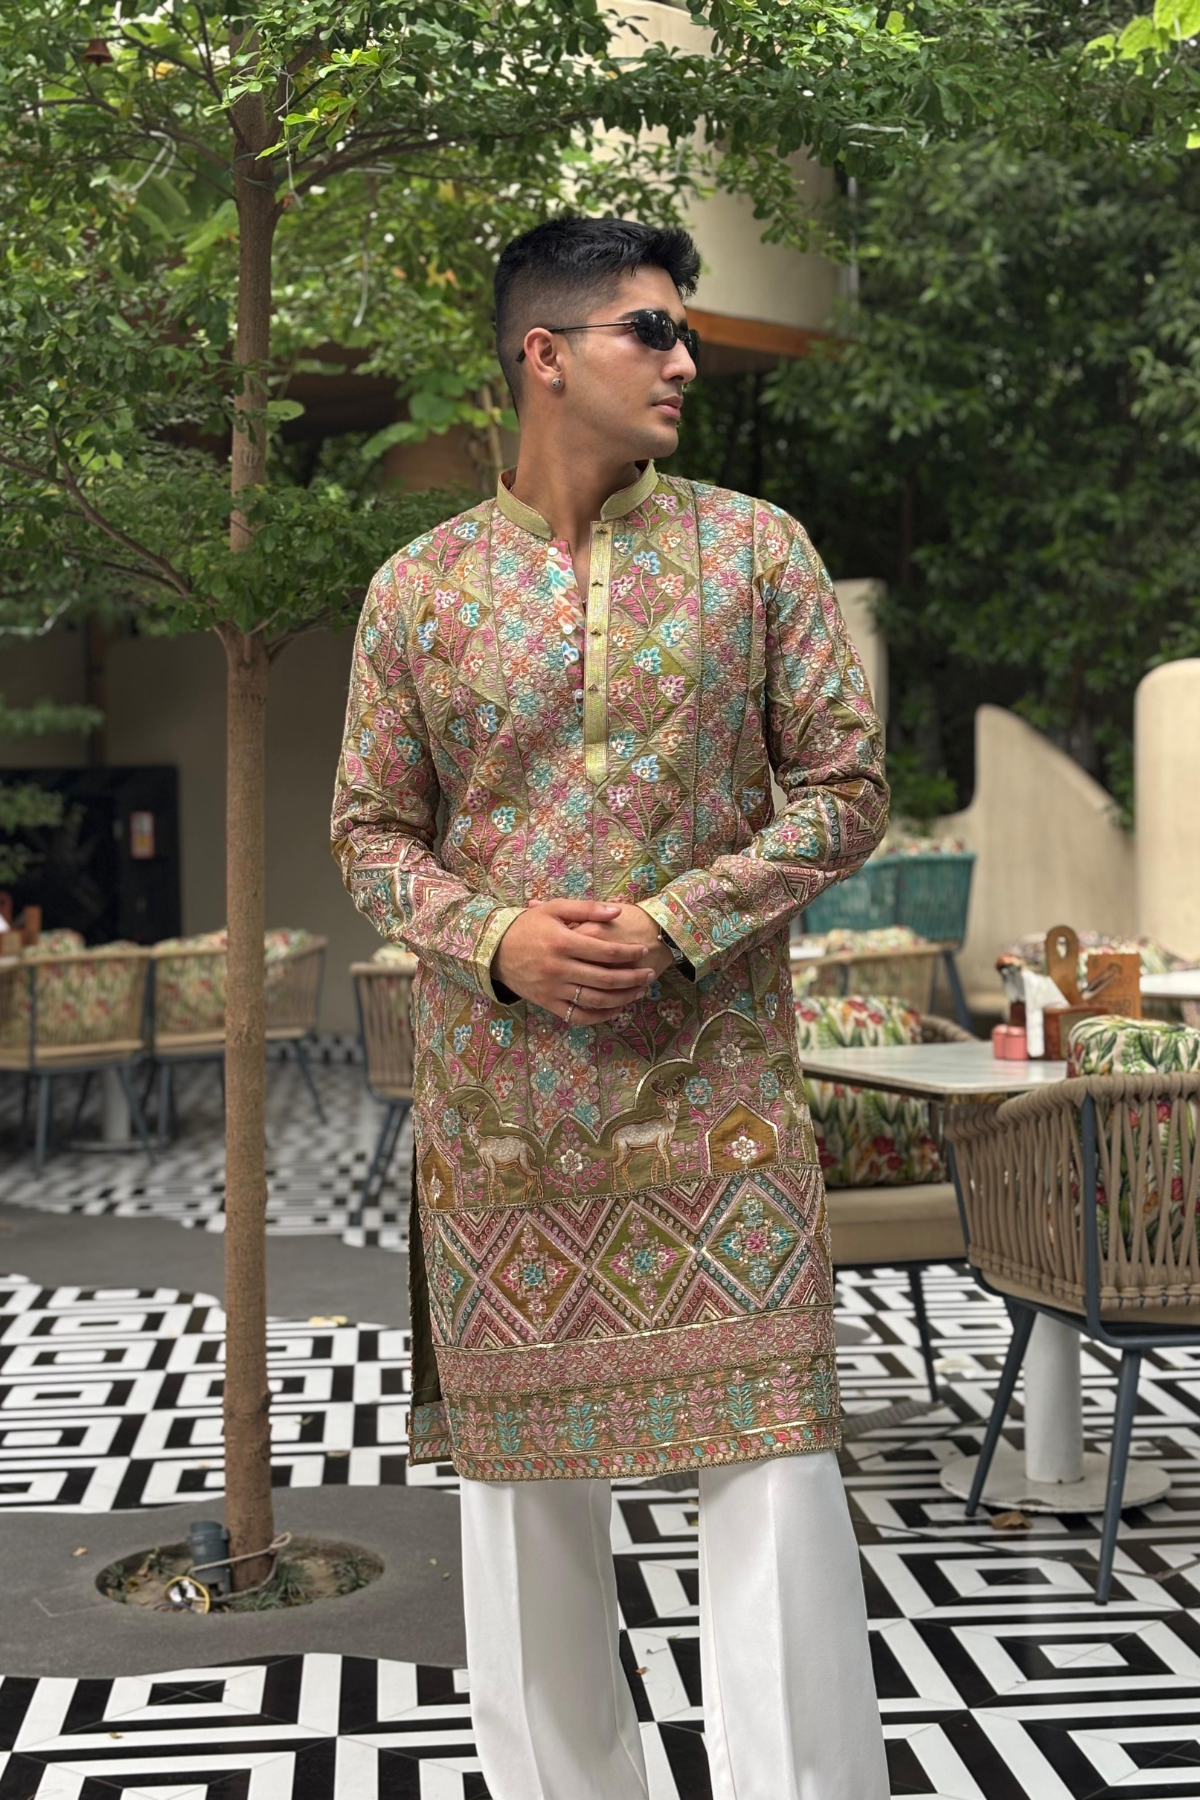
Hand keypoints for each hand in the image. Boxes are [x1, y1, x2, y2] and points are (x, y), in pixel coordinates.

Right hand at [492, 898, 656, 1023]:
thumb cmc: (528, 925)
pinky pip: (578, 1015)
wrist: (494, 949)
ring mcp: (553, 989)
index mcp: (563, 943)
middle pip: (605, 979)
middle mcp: (559, 968)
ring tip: (639, 992)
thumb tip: (618, 911)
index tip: (643, 950)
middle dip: (633, 978)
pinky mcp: (547, 1003)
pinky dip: (599, 1016)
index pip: (607, 952)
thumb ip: (587, 908)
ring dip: (622, 999)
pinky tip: (615, 1009)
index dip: (629, 953)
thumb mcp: (555, 908)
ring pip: (595, 1000)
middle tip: (649, 974)